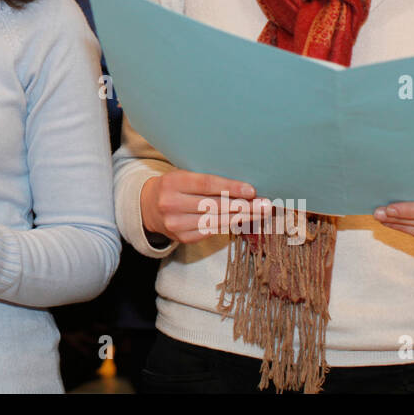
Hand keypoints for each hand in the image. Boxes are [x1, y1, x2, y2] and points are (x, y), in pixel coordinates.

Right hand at [140, 170, 261, 243]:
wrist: (148, 208)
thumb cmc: (174, 187)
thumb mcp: (182, 176)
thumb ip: (205, 180)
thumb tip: (242, 186)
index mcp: (172, 182)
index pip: (206, 184)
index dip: (230, 188)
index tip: (251, 191)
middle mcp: (171, 204)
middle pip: (214, 205)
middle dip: (243, 205)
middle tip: (265, 204)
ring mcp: (176, 224)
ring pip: (216, 221)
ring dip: (242, 217)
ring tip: (260, 213)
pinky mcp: (182, 238)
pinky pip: (211, 231)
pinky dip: (229, 225)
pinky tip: (244, 221)